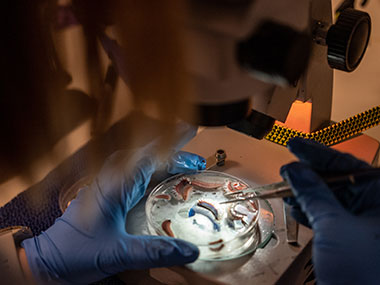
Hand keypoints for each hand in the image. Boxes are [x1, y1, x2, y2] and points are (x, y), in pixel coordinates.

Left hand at [21, 149, 204, 283]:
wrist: (49, 260)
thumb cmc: (76, 252)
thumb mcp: (119, 253)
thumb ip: (154, 251)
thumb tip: (189, 251)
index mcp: (113, 186)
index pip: (148, 157)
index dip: (171, 147)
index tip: (191, 134)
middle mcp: (111, 181)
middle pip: (147, 156)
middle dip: (173, 155)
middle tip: (196, 163)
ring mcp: (108, 186)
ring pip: (140, 165)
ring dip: (163, 163)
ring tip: (185, 169)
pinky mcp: (108, 195)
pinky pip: (134, 177)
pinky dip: (152, 175)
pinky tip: (162, 183)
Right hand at [280, 138, 379, 283]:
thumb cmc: (368, 275)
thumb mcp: (334, 226)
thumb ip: (313, 194)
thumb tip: (296, 172)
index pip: (346, 164)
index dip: (317, 152)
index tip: (296, 145)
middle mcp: (374, 207)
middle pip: (337, 180)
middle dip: (309, 174)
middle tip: (288, 168)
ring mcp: (362, 223)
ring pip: (329, 198)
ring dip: (305, 192)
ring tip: (286, 186)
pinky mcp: (349, 237)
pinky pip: (327, 215)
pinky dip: (309, 210)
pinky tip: (295, 205)